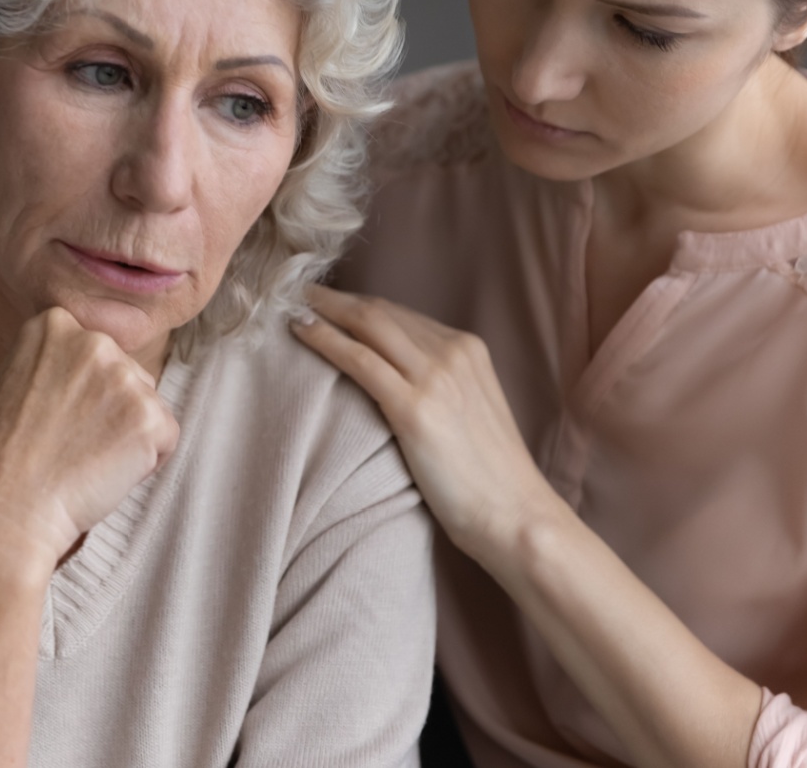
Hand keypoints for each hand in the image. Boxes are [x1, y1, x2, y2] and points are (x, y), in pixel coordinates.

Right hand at [0, 308, 179, 574]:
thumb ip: (59, 361)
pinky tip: (103, 472)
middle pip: (128, 375)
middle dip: (111, 410)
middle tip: (71, 442)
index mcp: (54, 324)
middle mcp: (93, 340)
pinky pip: (166, 437)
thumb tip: (97, 371)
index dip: (81, 394)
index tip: (54, 417)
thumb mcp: (16, 379)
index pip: (96, 354)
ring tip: (83, 458)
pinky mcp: (149, 416)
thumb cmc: (4, 454)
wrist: (4, 503)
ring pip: (148, 405)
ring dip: (128, 435)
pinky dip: (145, 462)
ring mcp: (124, 377)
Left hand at [291, 285, 558, 563]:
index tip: (327, 302)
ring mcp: (435, 377)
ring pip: (367, 325)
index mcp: (469, 350)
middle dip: (335, 299)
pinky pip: (359, 360)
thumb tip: (397, 381)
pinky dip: (324, 339)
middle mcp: (454, 352)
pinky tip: (300, 331)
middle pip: (380, 311)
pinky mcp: (415, 408)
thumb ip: (440, 387)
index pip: (401, 315)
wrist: (516, 515)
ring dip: (324, 310)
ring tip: (290, 304)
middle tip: (297, 291)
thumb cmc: (489, 478)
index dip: (359, 305)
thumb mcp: (470, 413)